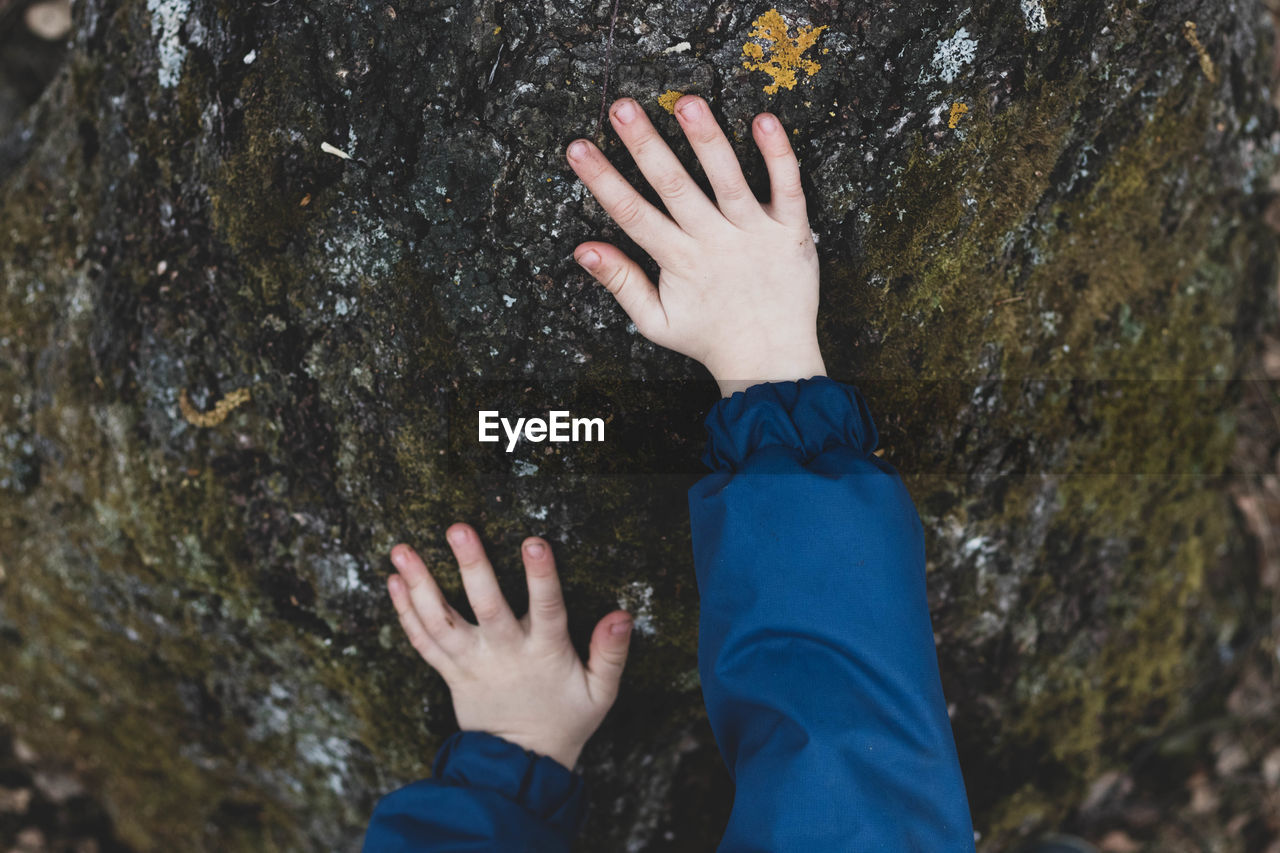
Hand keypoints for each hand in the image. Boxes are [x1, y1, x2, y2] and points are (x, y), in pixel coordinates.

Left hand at [387, 523, 632, 770]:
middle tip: (458, 529)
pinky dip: (405, 612)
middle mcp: (504, 655)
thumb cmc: (565, 720)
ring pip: (441, 621)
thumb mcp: (600, 693)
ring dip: (419, 584)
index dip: (541, 576)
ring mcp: (472, 664)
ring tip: (402, 550)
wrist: (520, 766)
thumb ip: (611, 654)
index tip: (534, 541)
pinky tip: (392, 581)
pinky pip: (423, 642)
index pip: (547, 608)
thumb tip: (622, 616)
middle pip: (486, 606)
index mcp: (545, 654)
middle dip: (472, 565)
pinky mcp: (450, 674)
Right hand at [566, 95, 824, 395]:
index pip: (632, 213)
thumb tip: (583, 249)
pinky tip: (764, 120)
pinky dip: (777, 154)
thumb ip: (621, 283)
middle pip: (673, 186)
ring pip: (728, 179)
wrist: (772, 360)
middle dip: (645, 145)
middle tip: (622, 107)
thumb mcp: (656, 321)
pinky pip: (787, 187)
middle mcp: (714, 241)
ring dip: (706, 140)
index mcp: (679, 261)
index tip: (578, 147)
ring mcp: (754, 233)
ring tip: (687, 103)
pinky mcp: (791, 231)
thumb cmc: (710, 338)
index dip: (602, 180)